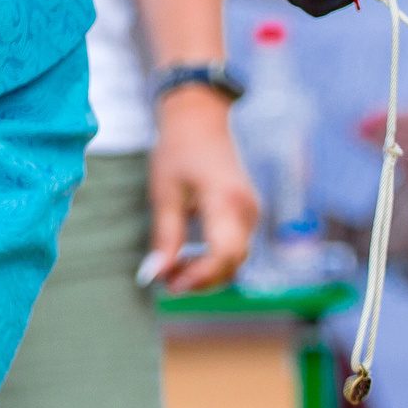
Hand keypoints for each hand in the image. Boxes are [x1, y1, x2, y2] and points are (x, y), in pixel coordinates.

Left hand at [147, 88, 258, 292]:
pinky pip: (236, 248)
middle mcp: (247, 211)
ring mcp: (251, 215)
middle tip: (168, 284)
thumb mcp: (164, 193)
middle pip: (232, 262)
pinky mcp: (248, 216)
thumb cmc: (179, 151)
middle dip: (202, 279)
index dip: (200, 276)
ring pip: (236, 259)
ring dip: (208, 272)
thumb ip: (165, 237)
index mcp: (226, 201)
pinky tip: (190, 259)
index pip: (223, 254)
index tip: (171, 285)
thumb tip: (156, 275)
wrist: (201, 122)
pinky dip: (215, 260)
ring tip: (175, 272)